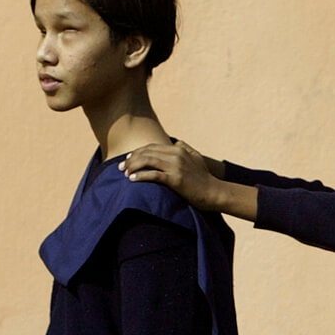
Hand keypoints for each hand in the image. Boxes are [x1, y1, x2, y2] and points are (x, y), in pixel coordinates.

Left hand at [123, 141, 257, 220]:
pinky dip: (141, 176)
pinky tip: (132, 180)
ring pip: (148, 161)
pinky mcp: (176, 180)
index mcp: (179, 149)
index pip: (152, 147)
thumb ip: (186, 148)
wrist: (214, 192)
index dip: (138, 152)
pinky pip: (154, 175)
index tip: (127, 159)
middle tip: (120, 167)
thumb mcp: (197, 158)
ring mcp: (176, 167)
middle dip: (131, 159)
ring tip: (124, 173)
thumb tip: (176, 142)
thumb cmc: (204, 177)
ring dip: (133, 166)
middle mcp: (176, 155)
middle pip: (147, 153)